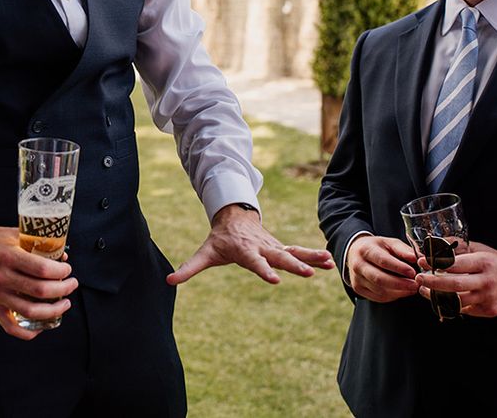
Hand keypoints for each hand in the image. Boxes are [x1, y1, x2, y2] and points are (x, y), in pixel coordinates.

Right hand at [0, 226, 78, 339]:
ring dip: (53, 310)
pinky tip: (42, 327)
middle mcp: (2, 278)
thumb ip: (37, 243)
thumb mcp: (13, 233)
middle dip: (63, 288)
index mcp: (9, 256)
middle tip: (72, 284)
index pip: (42, 269)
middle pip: (40, 290)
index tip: (67, 269)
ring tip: (65, 303)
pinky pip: (11, 327)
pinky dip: (28, 332)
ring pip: (30, 311)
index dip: (61, 271)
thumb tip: (61, 255)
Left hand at [166, 204, 334, 284]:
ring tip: (327, 263)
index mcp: (244, 250)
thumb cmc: (220, 238)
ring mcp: (273, 246)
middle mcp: (262, 247)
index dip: (263, 270)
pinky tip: (328, 262)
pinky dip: (313, 255)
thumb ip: (189, 268)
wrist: (234, 216)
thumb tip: (168, 280)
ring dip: (309, 257)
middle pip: (279, 256)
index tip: (274, 279)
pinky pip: (299, 251)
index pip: (254, 262)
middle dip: (293, 264)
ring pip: (293, 251)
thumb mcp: (205, 252)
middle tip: (306, 273)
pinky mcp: (280, 247)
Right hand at [346, 235, 418, 301]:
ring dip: (398, 292)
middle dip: (400, 284)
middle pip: (379, 278)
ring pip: (380, 290)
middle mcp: (358, 265)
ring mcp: (356, 278)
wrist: (356, 252)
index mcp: (365, 250)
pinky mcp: (358, 289)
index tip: (413, 272)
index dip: (399, 268)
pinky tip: (401, 292)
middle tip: (415, 284)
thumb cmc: (376, 248)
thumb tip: (418, 258)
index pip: (382, 261)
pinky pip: (378, 297)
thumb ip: (404, 250)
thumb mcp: (389, 243)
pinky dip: (392, 296)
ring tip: (411, 288)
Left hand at [416, 240, 496, 316]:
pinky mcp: (490, 311)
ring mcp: (488, 298)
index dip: (435, 263)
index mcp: (483, 262)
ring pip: (456, 301)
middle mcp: (486, 281)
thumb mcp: (482, 250)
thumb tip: (437, 242)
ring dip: (437, 296)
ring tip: (424, 289)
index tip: (421, 262)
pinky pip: (465, 310)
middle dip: (432, 282)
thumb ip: (460, 247)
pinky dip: (451, 304)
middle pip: (453, 284)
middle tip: (418, 278)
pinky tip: (441, 298)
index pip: (455, 263)